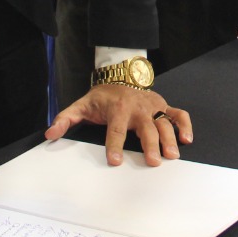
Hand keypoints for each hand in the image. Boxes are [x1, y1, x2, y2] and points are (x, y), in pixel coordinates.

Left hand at [46, 82, 192, 165]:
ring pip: (164, 123)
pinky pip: (178, 114)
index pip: (115, 130)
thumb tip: (50, 134)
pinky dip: (185, 125)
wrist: (119, 75)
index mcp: (117, 108)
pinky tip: (187, 139)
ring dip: (169, 139)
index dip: (114, 146)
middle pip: (145, 128)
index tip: (114, 161)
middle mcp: (137, 107)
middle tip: (153, 161)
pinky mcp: (162, 106)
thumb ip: (66, 119)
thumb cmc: (102, 96)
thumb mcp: (81, 105)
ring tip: (172, 155)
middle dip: (150, 144)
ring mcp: (152, 106)